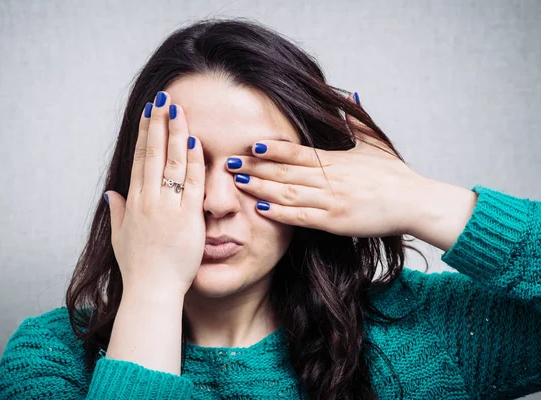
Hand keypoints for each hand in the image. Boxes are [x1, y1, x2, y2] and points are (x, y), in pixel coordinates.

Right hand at [103, 91, 205, 296]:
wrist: (152, 291)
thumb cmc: (138, 267)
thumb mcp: (121, 238)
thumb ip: (118, 212)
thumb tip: (112, 194)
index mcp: (134, 202)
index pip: (139, 159)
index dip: (145, 134)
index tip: (149, 113)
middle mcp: (149, 200)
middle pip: (154, 154)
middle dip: (159, 124)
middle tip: (164, 99)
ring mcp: (168, 208)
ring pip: (172, 162)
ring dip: (176, 134)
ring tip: (179, 110)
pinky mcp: (188, 218)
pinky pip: (192, 183)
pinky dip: (194, 162)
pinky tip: (195, 141)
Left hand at [226, 92, 429, 237]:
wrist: (415, 203)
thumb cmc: (395, 175)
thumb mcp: (375, 144)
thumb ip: (356, 123)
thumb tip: (351, 94)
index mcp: (336, 159)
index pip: (296, 151)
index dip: (272, 149)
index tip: (250, 146)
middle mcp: (330, 178)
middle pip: (285, 171)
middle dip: (255, 167)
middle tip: (230, 163)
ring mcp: (331, 200)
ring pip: (288, 192)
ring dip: (261, 188)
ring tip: (238, 183)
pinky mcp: (335, 221)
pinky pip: (302, 217)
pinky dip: (281, 213)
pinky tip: (262, 209)